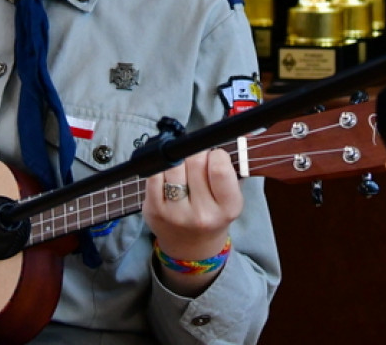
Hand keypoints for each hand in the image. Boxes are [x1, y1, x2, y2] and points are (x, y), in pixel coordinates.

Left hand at [143, 148, 242, 294]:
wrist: (192, 248)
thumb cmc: (214, 212)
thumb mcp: (231, 197)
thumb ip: (229, 170)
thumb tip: (223, 138)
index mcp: (228, 208)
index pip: (219, 168)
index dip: (216, 155)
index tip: (214, 158)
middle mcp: (203, 214)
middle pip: (195, 161)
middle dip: (196, 154)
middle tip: (197, 162)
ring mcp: (176, 214)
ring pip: (173, 165)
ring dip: (178, 160)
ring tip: (182, 168)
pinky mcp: (154, 211)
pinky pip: (154, 174)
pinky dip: (160, 168)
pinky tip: (167, 174)